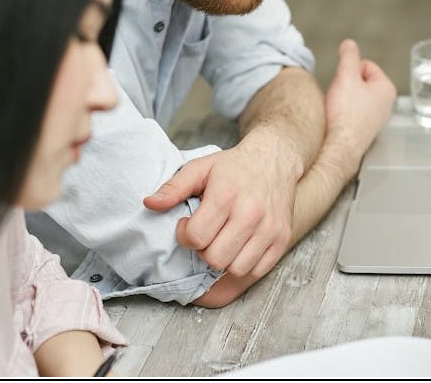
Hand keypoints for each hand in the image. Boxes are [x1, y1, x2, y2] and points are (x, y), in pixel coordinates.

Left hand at [142, 143, 296, 277]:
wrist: (273, 159)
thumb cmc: (233, 166)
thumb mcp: (200, 168)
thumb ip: (173, 188)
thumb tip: (149, 204)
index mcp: (226, 195)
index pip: (196, 237)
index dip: (185, 236)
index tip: (188, 225)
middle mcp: (250, 214)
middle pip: (215, 258)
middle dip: (203, 251)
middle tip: (205, 234)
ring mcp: (269, 229)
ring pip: (236, 269)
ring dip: (223, 261)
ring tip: (221, 241)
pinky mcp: (282, 239)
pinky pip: (257, 271)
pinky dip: (243, 266)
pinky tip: (236, 248)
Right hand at [321, 39, 395, 179]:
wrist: (339, 147)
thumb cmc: (345, 115)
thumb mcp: (346, 76)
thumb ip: (348, 56)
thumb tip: (349, 44)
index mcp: (386, 88)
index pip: (365, 64)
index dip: (349, 70)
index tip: (343, 83)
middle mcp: (385, 104)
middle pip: (360, 80)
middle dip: (346, 84)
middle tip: (339, 96)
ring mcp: (375, 118)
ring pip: (354, 97)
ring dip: (343, 99)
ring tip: (338, 109)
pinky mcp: (363, 129)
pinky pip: (350, 112)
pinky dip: (342, 112)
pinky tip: (338, 119)